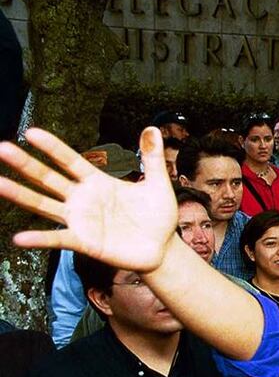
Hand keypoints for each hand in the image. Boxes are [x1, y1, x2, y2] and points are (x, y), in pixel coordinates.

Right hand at [0, 128, 176, 271]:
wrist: (163, 248)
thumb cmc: (158, 216)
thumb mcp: (158, 183)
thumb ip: (153, 157)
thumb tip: (152, 128)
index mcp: (97, 182)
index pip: (69, 160)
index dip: (52, 147)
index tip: (31, 133)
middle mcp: (82, 199)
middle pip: (48, 178)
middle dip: (25, 164)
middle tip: (1, 148)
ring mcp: (81, 220)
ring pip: (45, 205)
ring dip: (20, 195)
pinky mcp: (84, 242)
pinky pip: (58, 239)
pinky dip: (40, 239)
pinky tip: (19, 238)